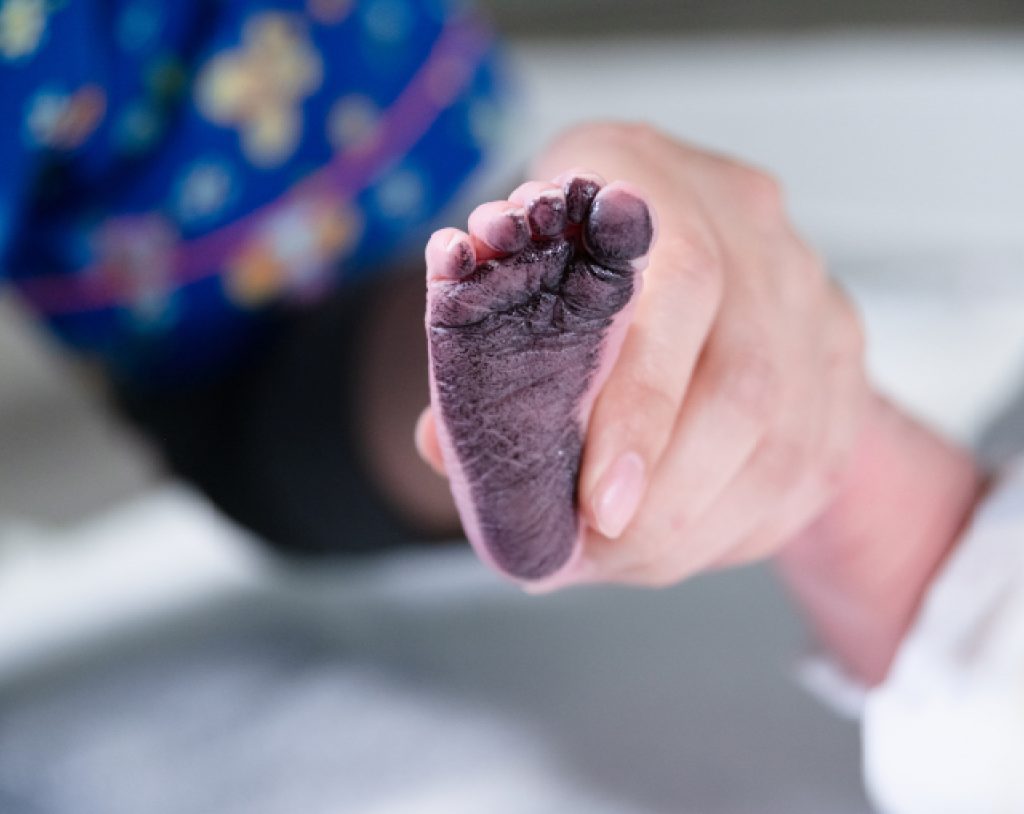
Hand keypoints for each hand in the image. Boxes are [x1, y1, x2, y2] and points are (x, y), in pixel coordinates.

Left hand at [418, 121, 869, 587]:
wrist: (688, 227)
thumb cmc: (579, 254)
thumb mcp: (516, 272)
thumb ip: (483, 352)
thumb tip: (444, 447)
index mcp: (656, 182)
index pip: (681, 288)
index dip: (643, 406)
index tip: (598, 505)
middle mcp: (752, 232)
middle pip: (745, 384)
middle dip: (667, 502)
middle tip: (597, 556)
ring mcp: (809, 296)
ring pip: (785, 443)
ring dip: (700, 529)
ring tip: (626, 562)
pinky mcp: (840, 359)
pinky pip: (812, 469)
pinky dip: (739, 527)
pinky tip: (684, 544)